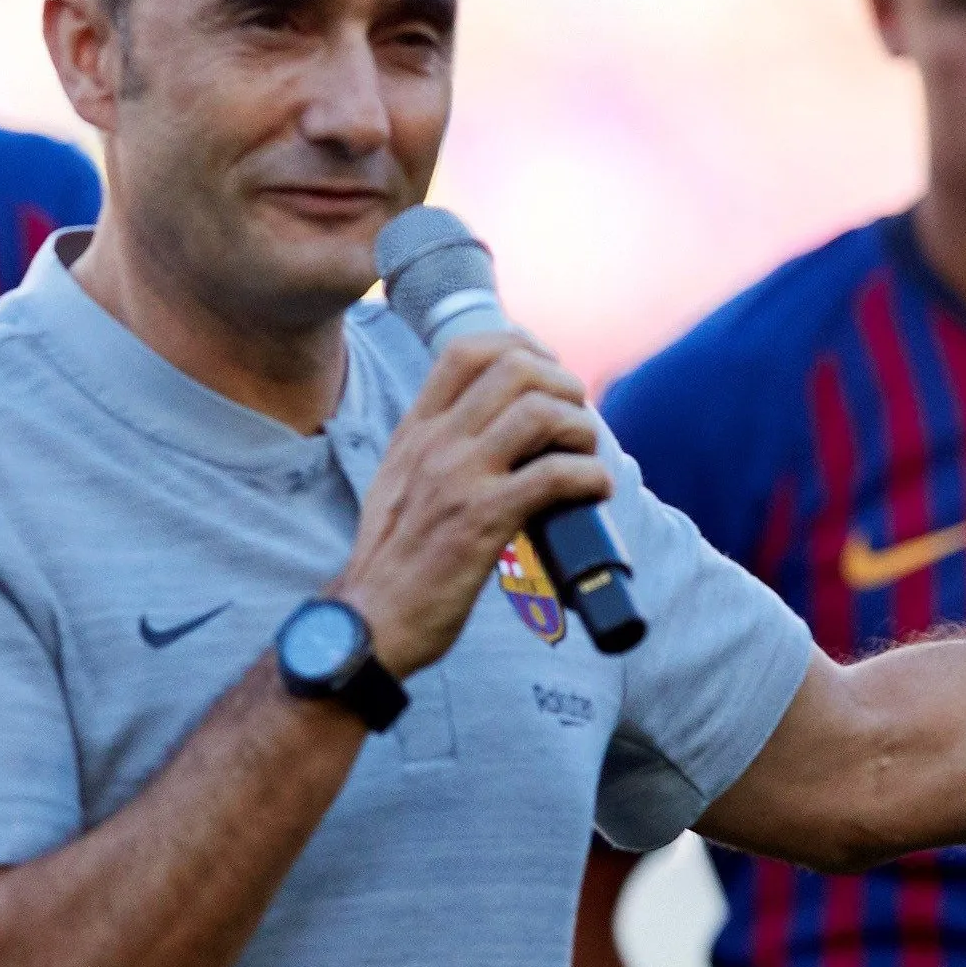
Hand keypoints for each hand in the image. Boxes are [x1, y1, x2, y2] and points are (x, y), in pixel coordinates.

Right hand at [336, 330, 608, 677]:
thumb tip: (495, 430)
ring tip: (586, 456)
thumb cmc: (393, 559)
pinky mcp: (482, 522)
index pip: (466, 350)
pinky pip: (553, 475)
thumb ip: (435, 449)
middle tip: (577, 420)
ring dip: (581, 428)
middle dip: (563, 385)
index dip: (522, 346)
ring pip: (540, 412)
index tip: (550, 372)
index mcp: (416, 430)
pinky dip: (589, 477)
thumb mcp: (399, 483)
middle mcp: (436, 443)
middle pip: (514, 368)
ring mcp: (458, 479)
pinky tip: (595, 492)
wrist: (370, 620)